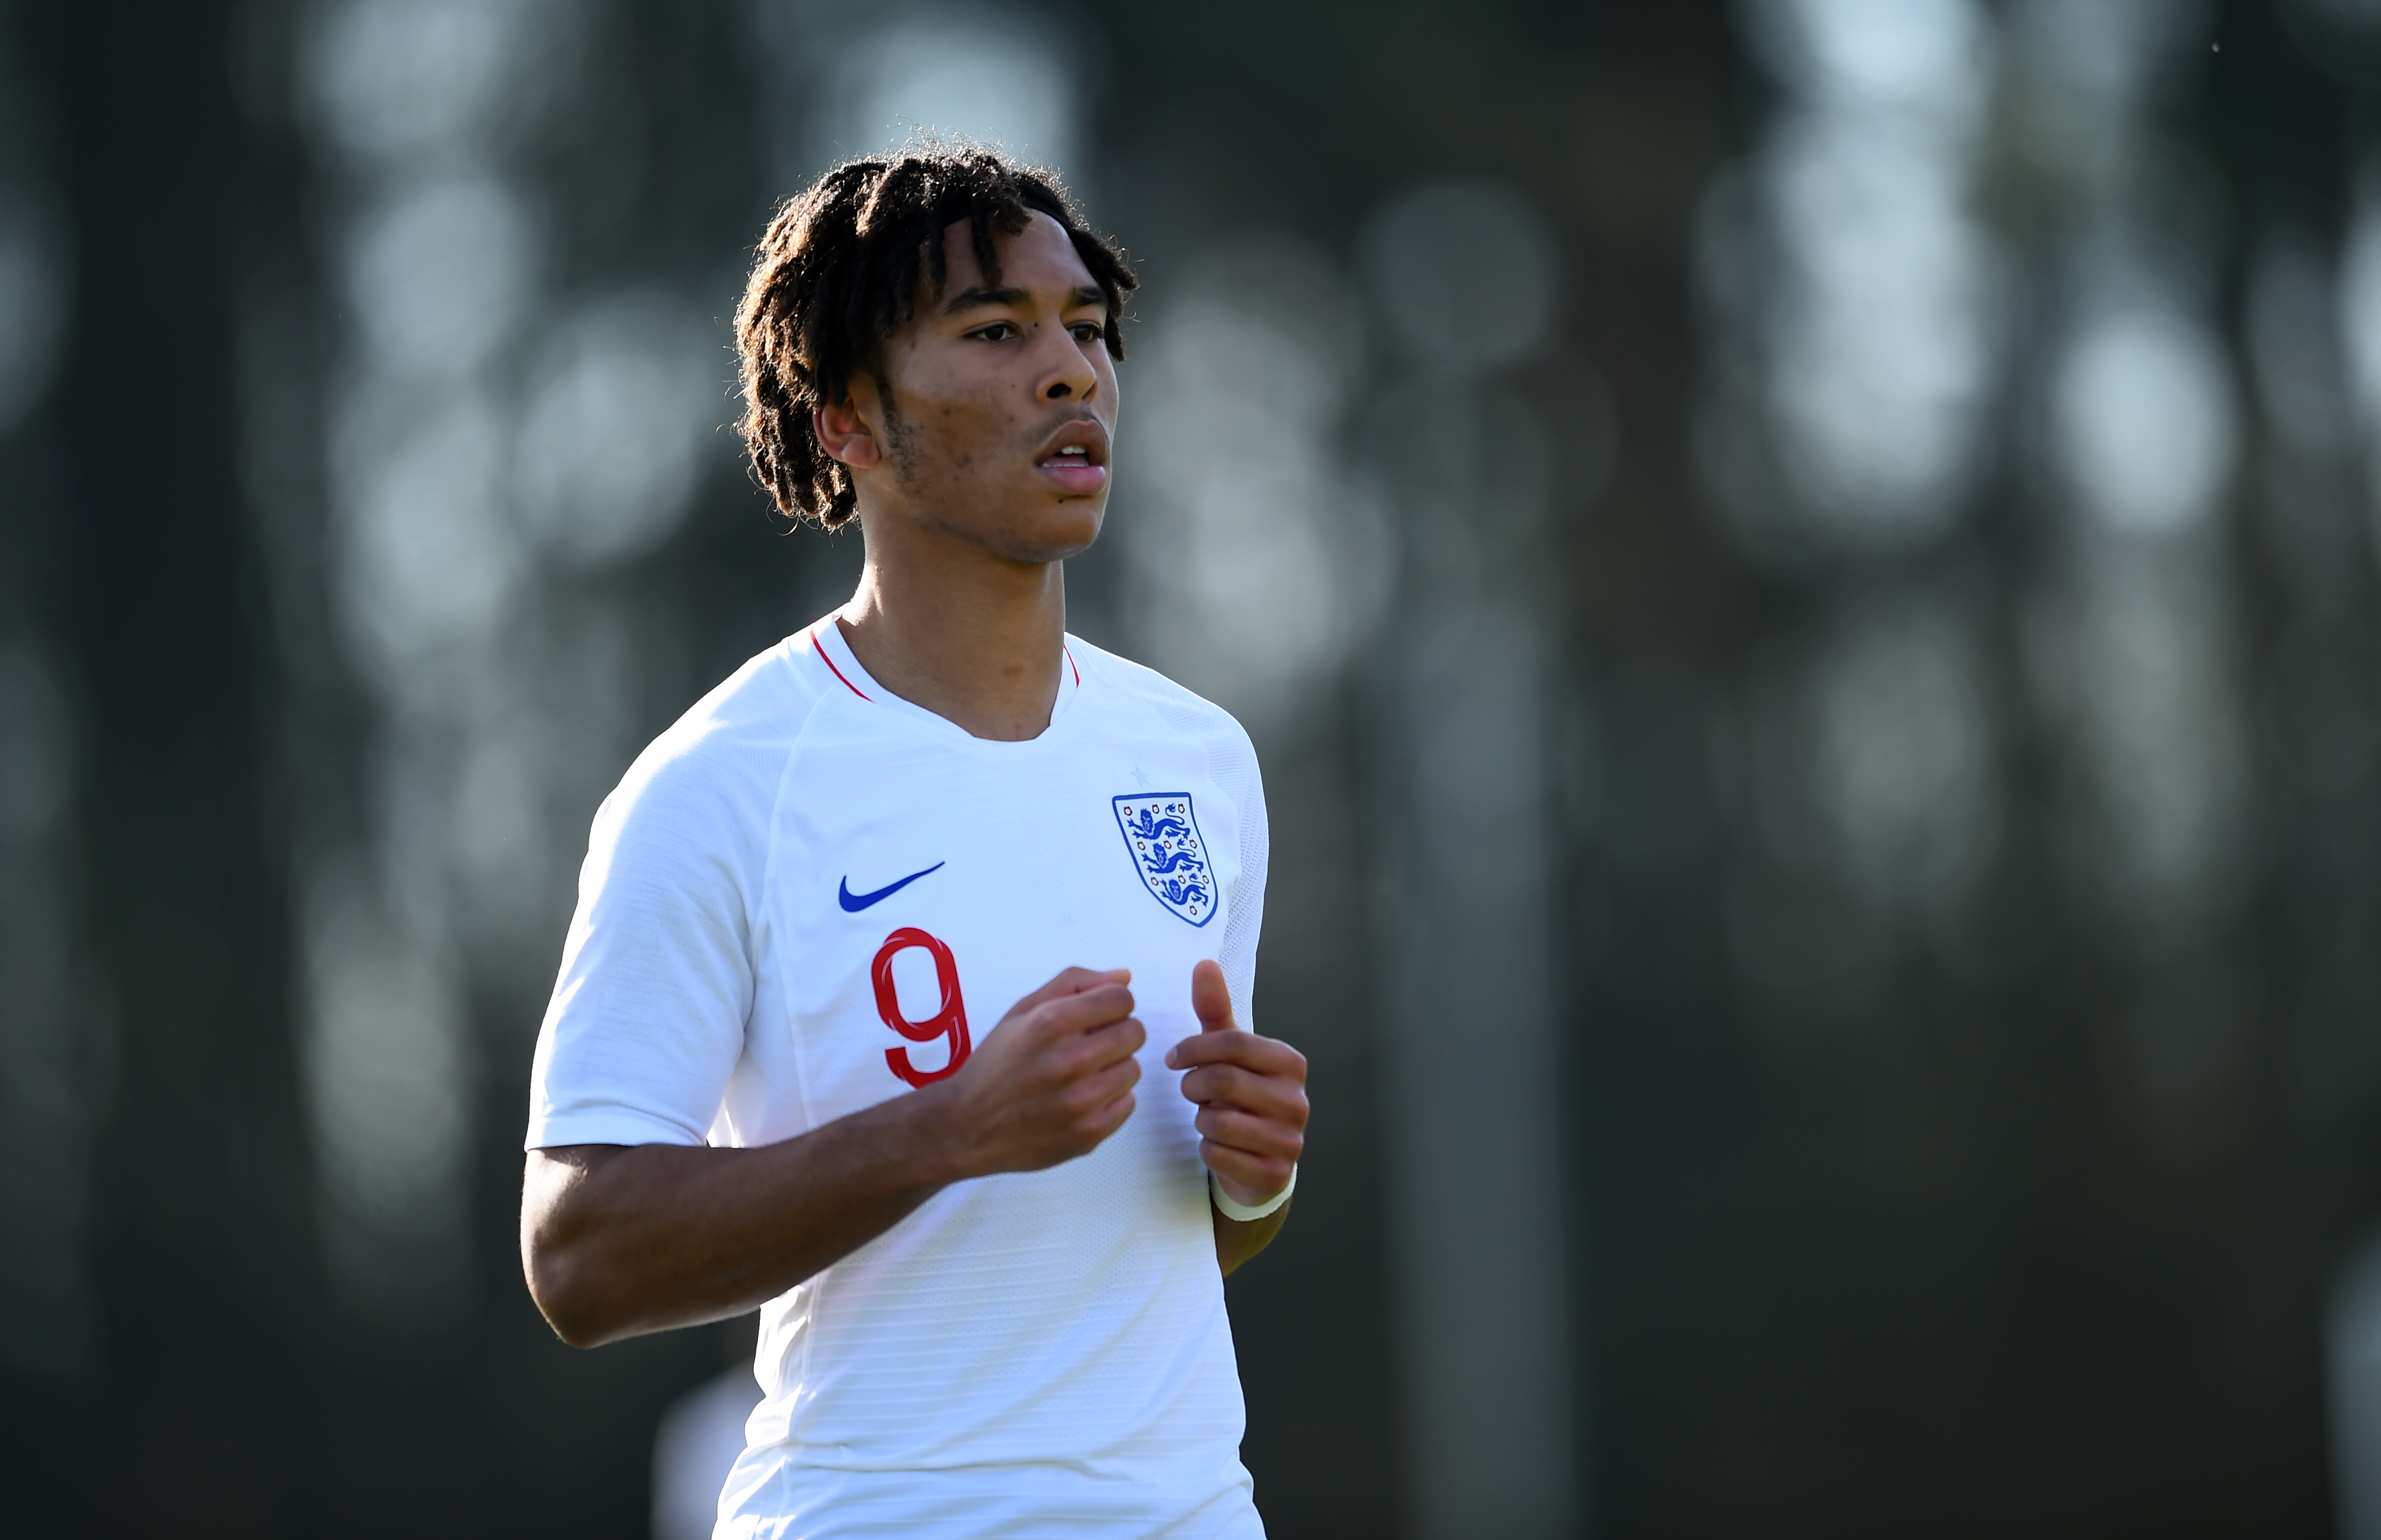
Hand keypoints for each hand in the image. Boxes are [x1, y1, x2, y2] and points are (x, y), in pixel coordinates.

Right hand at [935, 967, 1143, 1179]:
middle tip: (1089, 1045)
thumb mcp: (1022, 1010)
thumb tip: (1125, 977)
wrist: (967, 1126)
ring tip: (1082, 1075)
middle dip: (1116, 1033)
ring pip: (1133, 1069)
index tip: (1096, 1017)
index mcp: (1052, 1023)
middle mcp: (1069, 1061)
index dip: (1111, 1004)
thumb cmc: (995, 1064)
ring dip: (1113, 1068)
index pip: (1121, 999)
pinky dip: (1110, 1100)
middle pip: (1135, 1032)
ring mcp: (1080, 1102)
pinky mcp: (1087, 1134)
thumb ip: (1074, 984)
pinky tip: (1082, 1099)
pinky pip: (1127, 1104)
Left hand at [1165, 960, 1306, 1208]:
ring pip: (1219, 1121)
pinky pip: (1219, 1156)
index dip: (1194, 1048)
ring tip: (1207, 1117)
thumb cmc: (1240, 1098)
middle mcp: (1297, 1100)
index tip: (1173, 1058)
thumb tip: (1203, 963)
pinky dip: (1206, 1149)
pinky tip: (1216, 1146)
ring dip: (1200, 1120)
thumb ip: (1215, 1011)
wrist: (1261, 1163)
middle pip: (1224, 1080)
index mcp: (1289, 1063)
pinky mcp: (1275, 1175)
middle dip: (1193, 1085)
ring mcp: (1291, 1140)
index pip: (1234, 1043)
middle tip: (1189, 1090)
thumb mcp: (1229, 1054)